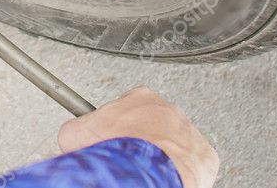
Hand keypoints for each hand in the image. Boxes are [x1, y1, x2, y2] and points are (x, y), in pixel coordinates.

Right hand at [57, 87, 218, 187]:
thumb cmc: (118, 152)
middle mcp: (168, 110)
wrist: (149, 172)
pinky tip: (166, 178)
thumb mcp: (75, 134)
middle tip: (127, 160)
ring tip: (146, 172)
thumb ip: (75, 128)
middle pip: (151, 125)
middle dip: (139, 142)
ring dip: (161, 156)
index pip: (125, 110)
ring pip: (174, 144)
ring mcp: (189, 132)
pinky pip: (194, 164)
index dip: (114, 129)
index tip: (109, 142)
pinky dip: (181, 172)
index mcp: (139, 98)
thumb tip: (71, 136)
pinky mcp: (204, 156)